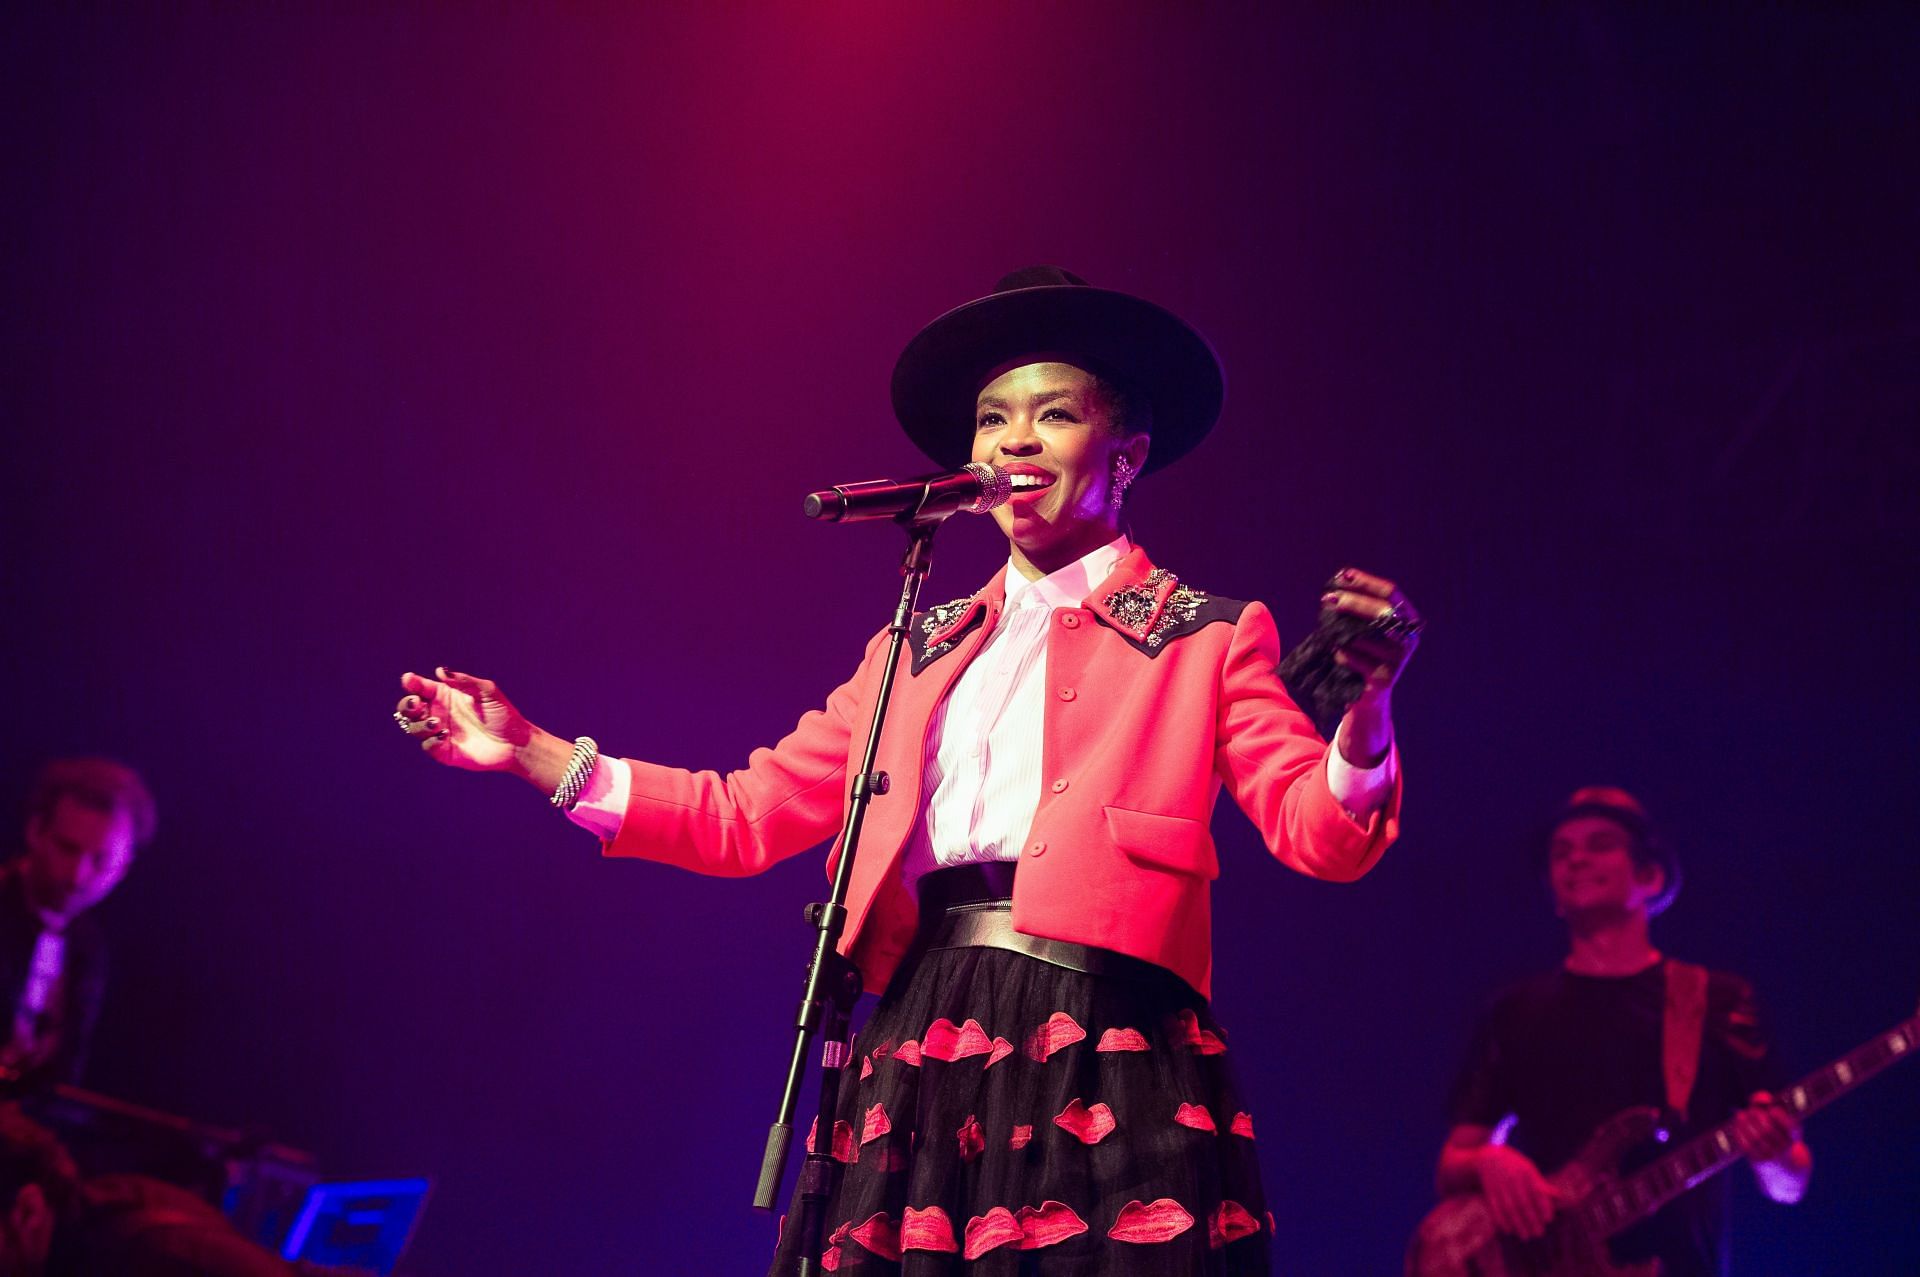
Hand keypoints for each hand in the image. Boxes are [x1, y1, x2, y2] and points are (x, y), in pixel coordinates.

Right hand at [393, 667, 537, 774]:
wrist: (515, 743)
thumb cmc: (503, 714)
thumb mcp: (487, 692)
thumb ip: (464, 682)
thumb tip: (440, 671)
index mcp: (446, 695)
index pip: (421, 687)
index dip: (412, 683)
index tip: (409, 680)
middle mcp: (438, 713)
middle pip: (409, 709)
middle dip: (407, 705)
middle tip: (416, 703)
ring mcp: (439, 733)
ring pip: (414, 727)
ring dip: (420, 724)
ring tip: (437, 722)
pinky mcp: (444, 751)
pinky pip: (427, 746)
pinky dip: (431, 741)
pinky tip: (445, 735)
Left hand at [1320, 567, 1420, 694]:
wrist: (1367, 696)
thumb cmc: (1364, 655)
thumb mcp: (1367, 629)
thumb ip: (1361, 608)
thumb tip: (1340, 583)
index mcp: (1409, 621)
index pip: (1391, 593)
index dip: (1366, 582)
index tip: (1343, 576)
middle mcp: (1408, 639)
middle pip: (1383, 611)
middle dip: (1353, 602)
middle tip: (1328, 599)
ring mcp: (1398, 660)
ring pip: (1364, 636)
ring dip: (1342, 633)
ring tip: (1331, 634)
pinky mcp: (1383, 679)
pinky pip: (1353, 657)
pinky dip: (1340, 654)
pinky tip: (1337, 654)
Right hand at [1475, 1144, 1564, 1240]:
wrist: (1489, 1157)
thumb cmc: (1516, 1167)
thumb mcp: (1529, 1170)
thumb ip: (1542, 1185)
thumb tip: (1561, 1198)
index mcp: (1526, 1172)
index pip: (1536, 1191)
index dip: (1543, 1206)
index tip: (1549, 1220)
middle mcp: (1512, 1177)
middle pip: (1523, 1202)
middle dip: (1531, 1219)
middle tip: (1539, 1233)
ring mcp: (1500, 1184)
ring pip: (1509, 1207)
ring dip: (1517, 1223)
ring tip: (1525, 1236)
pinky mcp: (1490, 1190)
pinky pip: (1495, 1207)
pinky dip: (1501, 1219)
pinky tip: (1508, 1230)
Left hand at [1732, 1091, 1800, 1164]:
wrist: (1782, 1169)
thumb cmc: (1780, 1136)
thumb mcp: (1783, 1124)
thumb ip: (1772, 1106)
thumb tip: (1759, 1096)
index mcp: (1793, 1136)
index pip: (1789, 1126)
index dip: (1780, 1117)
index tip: (1772, 1109)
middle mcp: (1784, 1148)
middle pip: (1768, 1131)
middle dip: (1758, 1117)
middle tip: (1752, 1110)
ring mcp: (1771, 1156)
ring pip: (1756, 1138)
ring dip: (1746, 1123)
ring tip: (1741, 1114)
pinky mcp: (1759, 1161)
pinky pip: (1747, 1146)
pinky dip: (1740, 1132)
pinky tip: (1737, 1124)